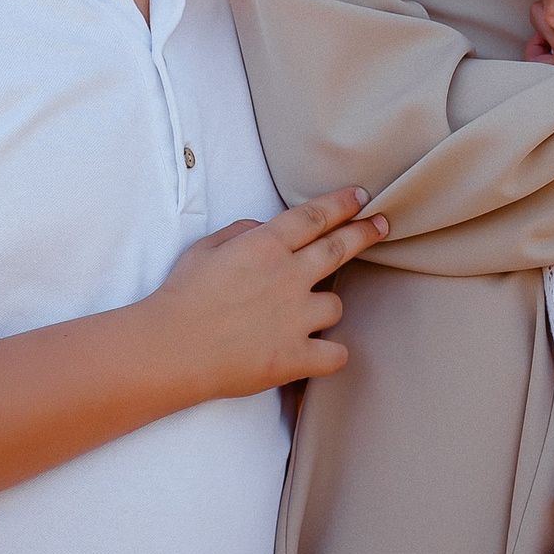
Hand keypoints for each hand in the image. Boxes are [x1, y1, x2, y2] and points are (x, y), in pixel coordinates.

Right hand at [143, 188, 385, 402]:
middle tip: (381, 225)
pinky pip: (336, 354)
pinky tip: (322, 352)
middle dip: (364, 233)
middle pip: (338, 248)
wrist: (172, 348)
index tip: (361, 197)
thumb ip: (240, 232)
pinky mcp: (296, 356)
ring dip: (327, 306)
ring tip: (310, 314)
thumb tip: (262, 229)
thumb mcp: (205, 248)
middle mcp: (288, 277)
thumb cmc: (182, 296)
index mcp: (264, 246)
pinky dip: (331, 353)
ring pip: (336, 305)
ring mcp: (295, 318)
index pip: (314, 217)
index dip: (341, 204)